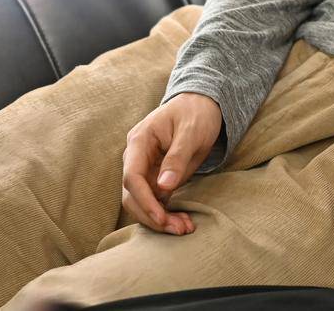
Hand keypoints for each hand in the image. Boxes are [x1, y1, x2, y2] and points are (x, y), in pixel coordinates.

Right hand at [120, 92, 223, 234]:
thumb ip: (177, 157)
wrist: (202, 104)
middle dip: (152, 216)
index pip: (131, 177)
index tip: (161, 218)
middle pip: (132, 195)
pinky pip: (155, 200)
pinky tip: (182, 222)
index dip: (144, 200)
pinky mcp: (155, 177)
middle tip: (179, 229)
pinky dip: (166, 213)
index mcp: (139, 141)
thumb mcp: (191, 131)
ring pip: (142, 201)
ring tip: (184, 228)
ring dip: (159, 219)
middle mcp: (136, 156)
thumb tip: (163, 187)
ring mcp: (144, 167)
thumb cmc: (196, 113)